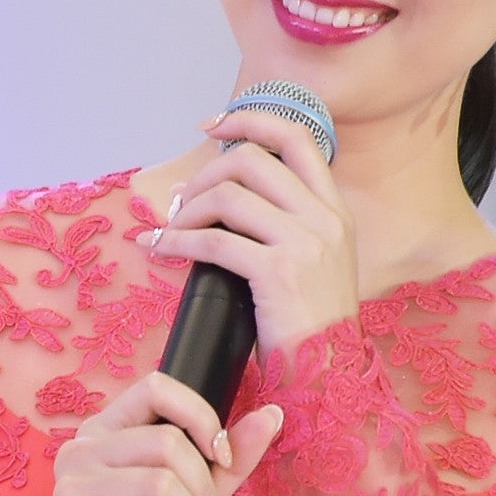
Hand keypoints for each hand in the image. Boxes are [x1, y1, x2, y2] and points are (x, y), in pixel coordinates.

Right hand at [46, 370, 283, 495]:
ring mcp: (71, 490)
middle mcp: (81, 451)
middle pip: (166, 444)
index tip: (221, 454)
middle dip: (203, 486)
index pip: (155, 388)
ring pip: (160, 486)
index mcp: (105, 430)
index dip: (199, 416)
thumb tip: (273, 414)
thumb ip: (229, 457)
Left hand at [142, 108, 358, 360]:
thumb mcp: (314, 263)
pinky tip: (161, 247)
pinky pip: (214, 240)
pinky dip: (178, 241)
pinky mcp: (279, 272)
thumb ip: (284, 224)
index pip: (297, 137)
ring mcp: (305, 243)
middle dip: (204, 174)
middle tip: (180, 201)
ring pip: (229, 195)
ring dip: (186, 209)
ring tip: (169, 229)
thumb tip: (221, 195)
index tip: (213, 126)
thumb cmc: (310, 326)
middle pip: (252, 160)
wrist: (328, 376)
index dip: (250, 119)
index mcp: (335, 211)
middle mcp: (325, 219)